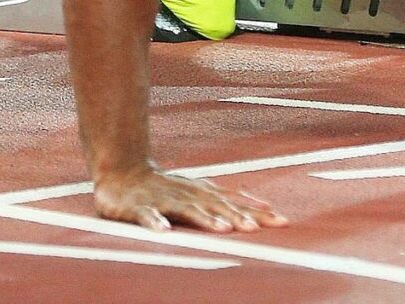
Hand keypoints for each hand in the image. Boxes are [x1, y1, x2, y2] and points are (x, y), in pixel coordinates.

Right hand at [92, 163, 285, 232]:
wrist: (122, 172)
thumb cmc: (166, 187)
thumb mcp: (200, 191)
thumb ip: (230, 200)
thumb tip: (265, 206)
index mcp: (202, 192)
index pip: (235, 202)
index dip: (257, 211)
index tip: (281, 221)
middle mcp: (187, 194)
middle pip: (215, 206)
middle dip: (236, 216)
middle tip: (255, 228)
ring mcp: (164, 199)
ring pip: (186, 210)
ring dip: (204, 219)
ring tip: (222, 229)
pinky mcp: (139, 207)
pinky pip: (147, 216)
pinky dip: (156, 223)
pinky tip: (164, 233)